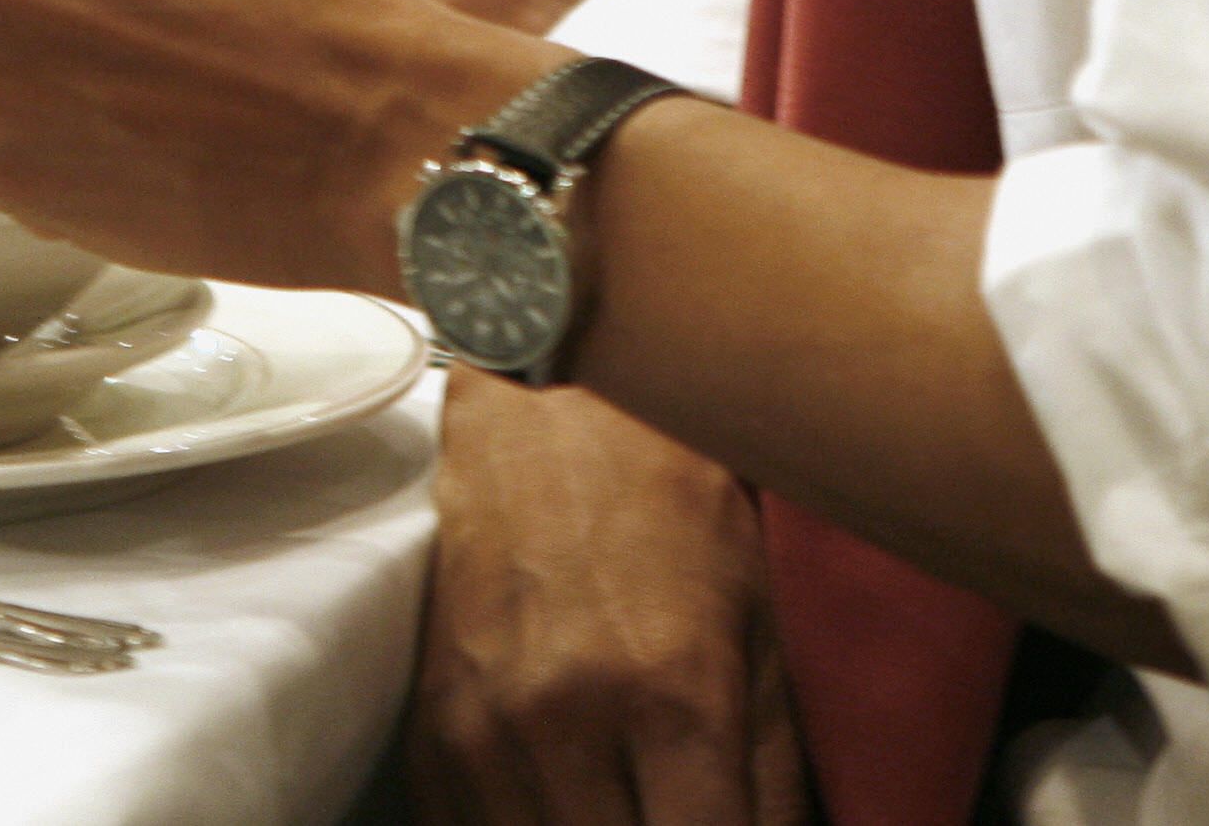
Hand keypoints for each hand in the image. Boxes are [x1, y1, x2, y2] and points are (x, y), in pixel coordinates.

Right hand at [410, 371, 809, 825]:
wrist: (542, 422)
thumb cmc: (673, 517)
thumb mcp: (760, 630)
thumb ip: (776, 777)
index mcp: (672, 691)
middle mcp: (566, 716)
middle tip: (674, 808)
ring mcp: (484, 729)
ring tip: (627, 801)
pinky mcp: (431, 731)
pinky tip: (567, 804)